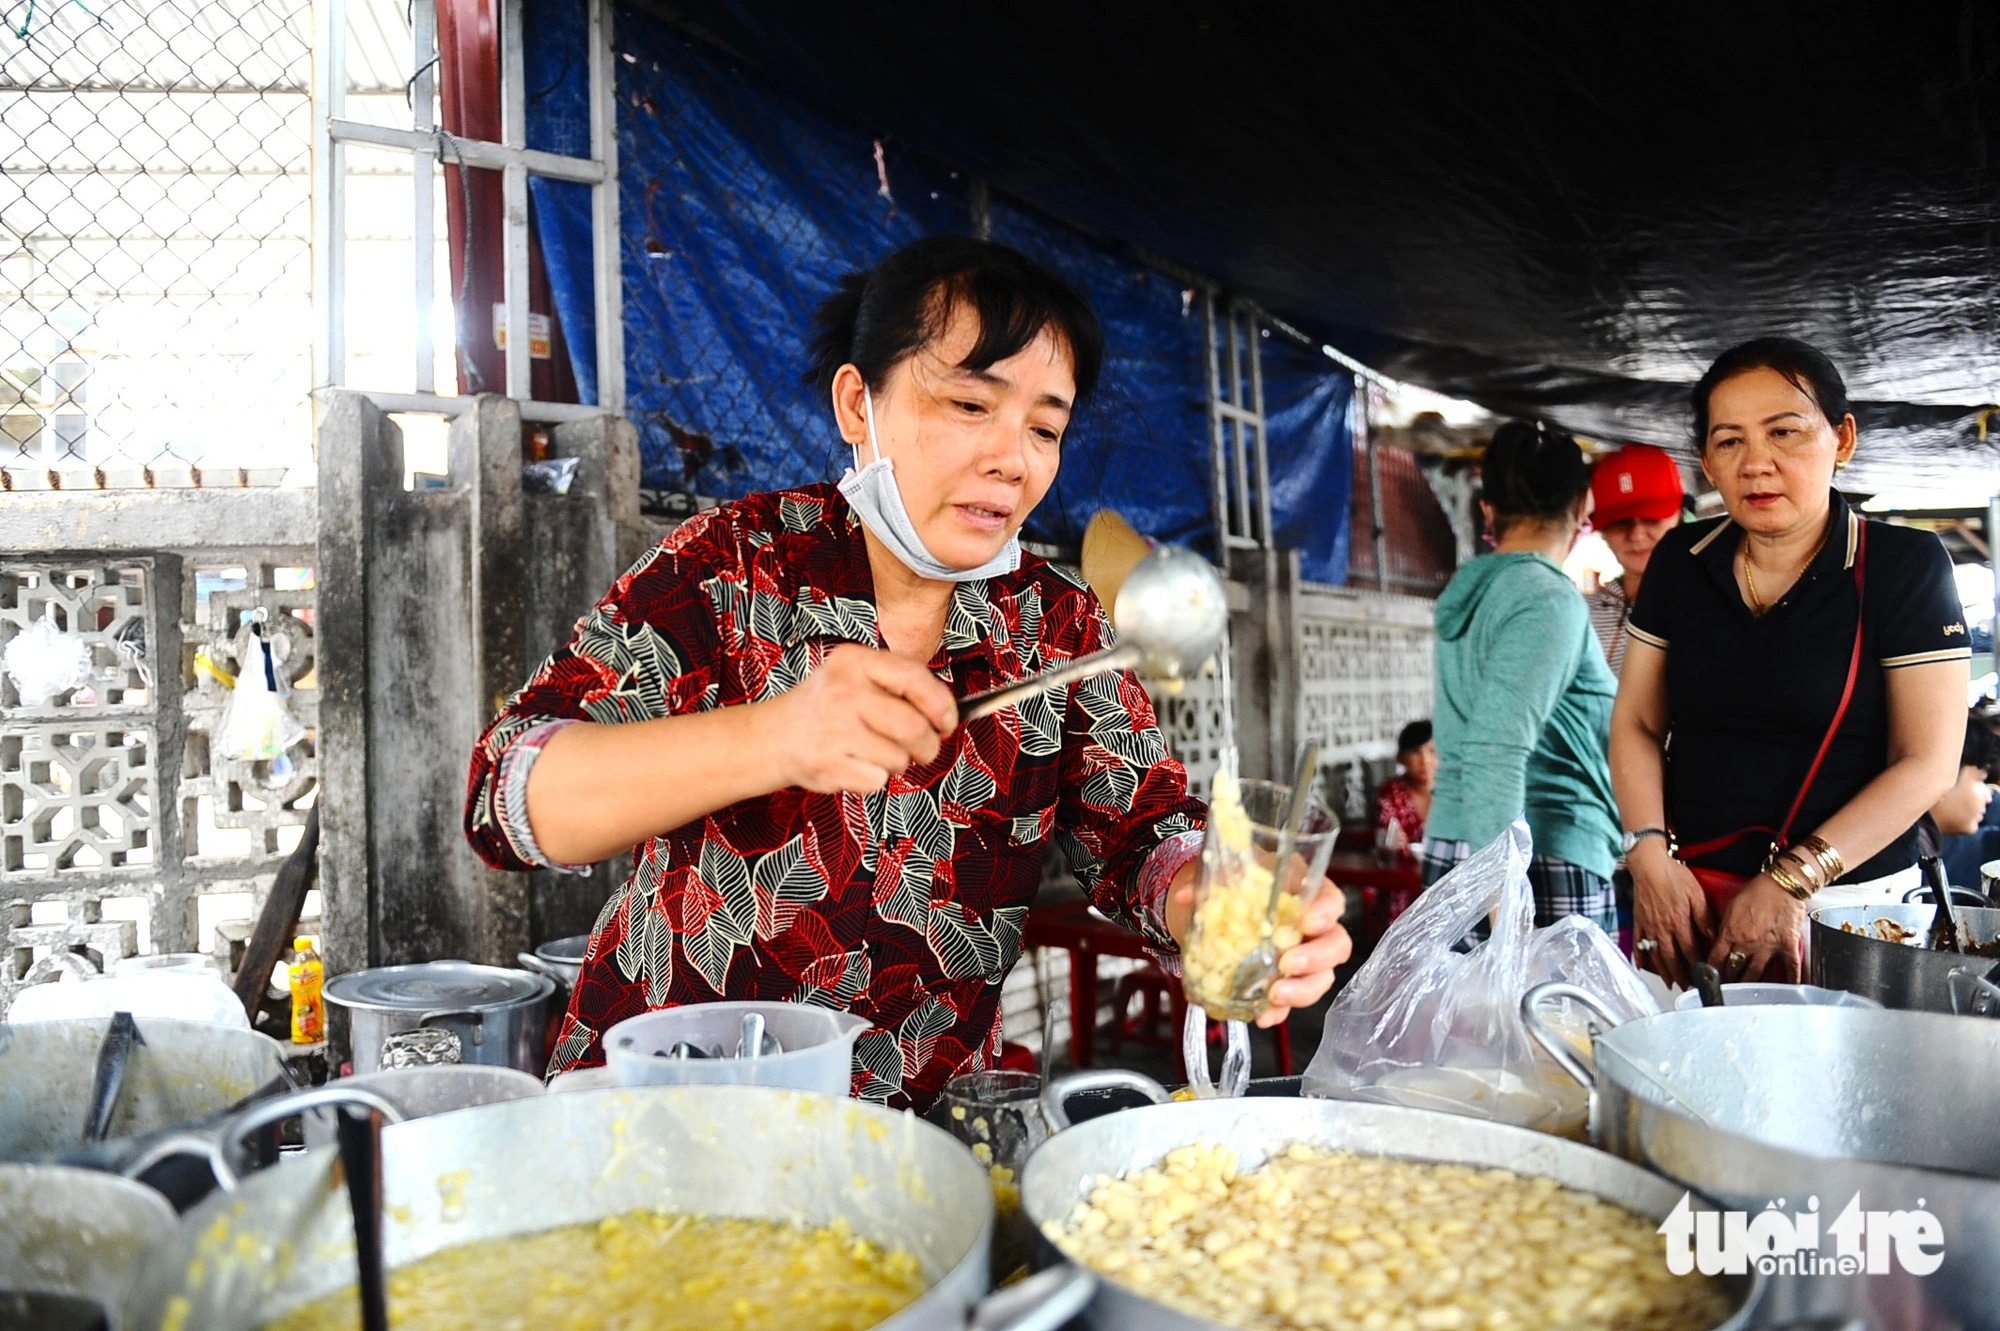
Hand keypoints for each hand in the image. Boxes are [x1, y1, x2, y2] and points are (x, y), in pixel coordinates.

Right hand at [763, 644, 955, 793]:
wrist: (773, 735)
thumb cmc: (826, 707)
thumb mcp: (855, 676)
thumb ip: (899, 686)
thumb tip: (950, 712)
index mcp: (854, 661)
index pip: (914, 677)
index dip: (941, 704)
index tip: (948, 721)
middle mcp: (842, 691)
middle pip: (913, 726)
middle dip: (928, 745)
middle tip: (924, 749)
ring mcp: (832, 728)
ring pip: (899, 758)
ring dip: (898, 763)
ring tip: (875, 752)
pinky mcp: (826, 762)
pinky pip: (878, 780)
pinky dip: (875, 779)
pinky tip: (855, 764)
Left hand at [1165, 860, 1353, 1029]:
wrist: (1223, 913)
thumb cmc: (1236, 890)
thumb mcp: (1225, 880)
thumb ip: (1209, 887)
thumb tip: (1185, 897)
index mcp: (1305, 894)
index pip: (1331, 900)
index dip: (1326, 911)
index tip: (1308, 922)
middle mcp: (1314, 928)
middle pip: (1336, 944)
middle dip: (1317, 957)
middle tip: (1288, 963)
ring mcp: (1306, 958)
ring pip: (1323, 977)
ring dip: (1302, 990)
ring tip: (1276, 995)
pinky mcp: (1289, 983)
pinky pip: (1293, 1001)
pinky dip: (1280, 1011)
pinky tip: (1264, 1016)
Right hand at [1629, 840, 1715, 988]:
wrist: (1648, 864)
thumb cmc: (1673, 876)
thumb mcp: (1696, 894)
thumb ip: (1704, 918)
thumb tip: (1712, 937)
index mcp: (1680, 922)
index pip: (1691, 951)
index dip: (1697, 966)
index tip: (1703, 978)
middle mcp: (1663, 928)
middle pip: (1673, 958)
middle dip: (1681, 976)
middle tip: (1687, 989)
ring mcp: (1649, 926)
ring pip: (1657, 954)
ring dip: (1663, 971)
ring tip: (1670, 983)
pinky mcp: (1639, 921)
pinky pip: (1638, 943)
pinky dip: (1640, 956)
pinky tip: (1642, 966)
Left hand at [1706, 875, 1807, 982]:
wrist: (1782, 884)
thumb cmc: (1757, 891)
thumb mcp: (1731, 908)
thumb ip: (1725, 927)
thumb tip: (1718, 941)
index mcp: (1730, 932)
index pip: (1716, 959)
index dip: (1711, 971)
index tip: (1708, 979)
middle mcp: (1747, 943)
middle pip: (1734, 969)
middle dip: (1728, 981)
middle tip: (1724, 989)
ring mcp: (1768, 946)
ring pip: (1755, 974)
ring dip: (1748, 985)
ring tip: (1745, 993)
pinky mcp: (1788, 946)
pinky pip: (1790, 968)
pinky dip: (1790, 981)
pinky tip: (1787, 990)